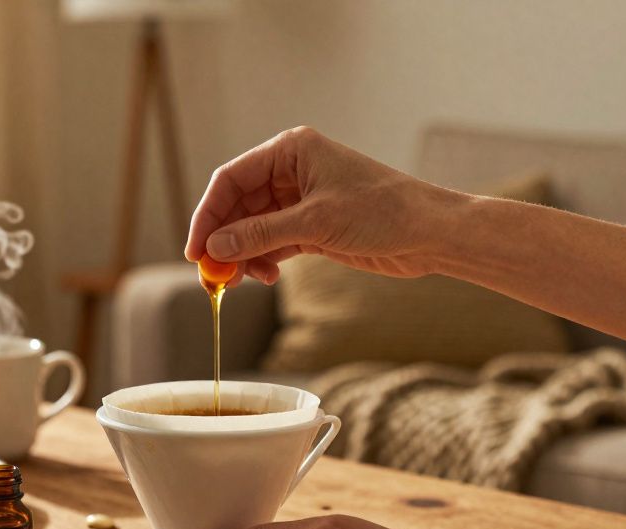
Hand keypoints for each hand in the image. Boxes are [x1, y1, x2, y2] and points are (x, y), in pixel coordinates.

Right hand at [184, 126, 469, 285]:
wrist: (430, 233)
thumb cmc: (383, 211)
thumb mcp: (316, 222)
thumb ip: (261, 234)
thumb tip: (215, 249)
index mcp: (291, 150)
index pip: (231, 179)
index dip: (207, 215)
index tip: (194, 250)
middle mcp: (292, 170)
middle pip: (237, 205)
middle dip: (224, 240)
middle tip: (213, 275)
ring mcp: (301, 199)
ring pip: (252, 228)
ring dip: (243, 255)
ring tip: (243, 281)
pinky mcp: (312, 227)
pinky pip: (272, 243)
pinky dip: (262, 260)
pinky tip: (265, 277)